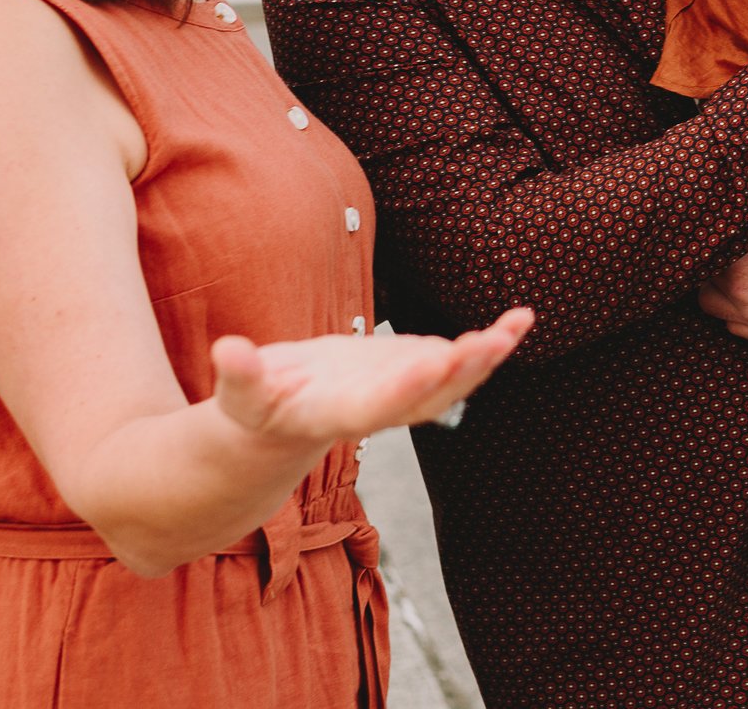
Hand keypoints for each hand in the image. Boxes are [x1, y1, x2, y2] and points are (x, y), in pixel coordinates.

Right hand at [210, 308, 532, 446]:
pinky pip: (457, 361)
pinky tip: (519, 321)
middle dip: (458, 371)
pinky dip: (489, 343)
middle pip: (425, 398)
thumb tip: (228, 350)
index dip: (402, 387)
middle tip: (491, 341)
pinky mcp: (411, 373)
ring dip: (485, 356)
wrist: (276, 427)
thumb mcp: (240, 398)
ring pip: (451, 381)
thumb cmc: (250, 411)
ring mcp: (400, 393)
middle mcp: (377, 410)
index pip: (374, 408)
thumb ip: (241, 377)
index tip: (432, 362)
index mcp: (336, 417)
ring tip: (518, 325)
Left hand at [698, 189, 747, 341]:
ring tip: (744, 273)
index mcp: (732, 252)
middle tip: (729, 256)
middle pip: (700, 283)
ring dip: (722, 293)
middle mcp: (739, 288)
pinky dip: (741, 314)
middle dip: (712, 270)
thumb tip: (702, 193)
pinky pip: (736, 328)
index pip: (692, 255)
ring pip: (713, 307)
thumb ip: (732, 209)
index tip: (706, 239)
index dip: (700, 246)